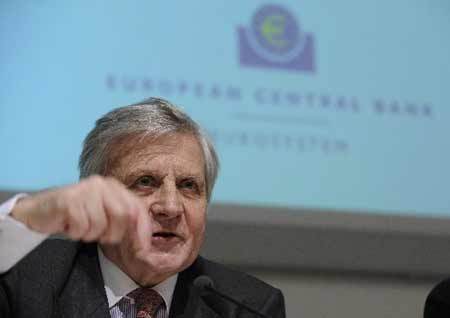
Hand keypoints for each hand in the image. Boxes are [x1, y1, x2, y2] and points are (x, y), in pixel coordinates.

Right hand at [11, 175, 150, 245]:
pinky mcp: (69, 200)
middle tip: (101, 237)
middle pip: (123, 215)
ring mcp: (85, 190)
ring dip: (91, 234)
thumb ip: (123, 221)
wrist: (39, 211)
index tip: (143, 250)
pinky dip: (77, 233)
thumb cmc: (76, 215)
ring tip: (81, 228)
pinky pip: (83, 226)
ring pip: (101, 224)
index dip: (143, 230)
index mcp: (115, 187)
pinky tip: (69, 226)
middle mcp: (102, 184)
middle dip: (114, 234)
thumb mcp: (104, 216)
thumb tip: (144, 244)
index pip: (138, 208)